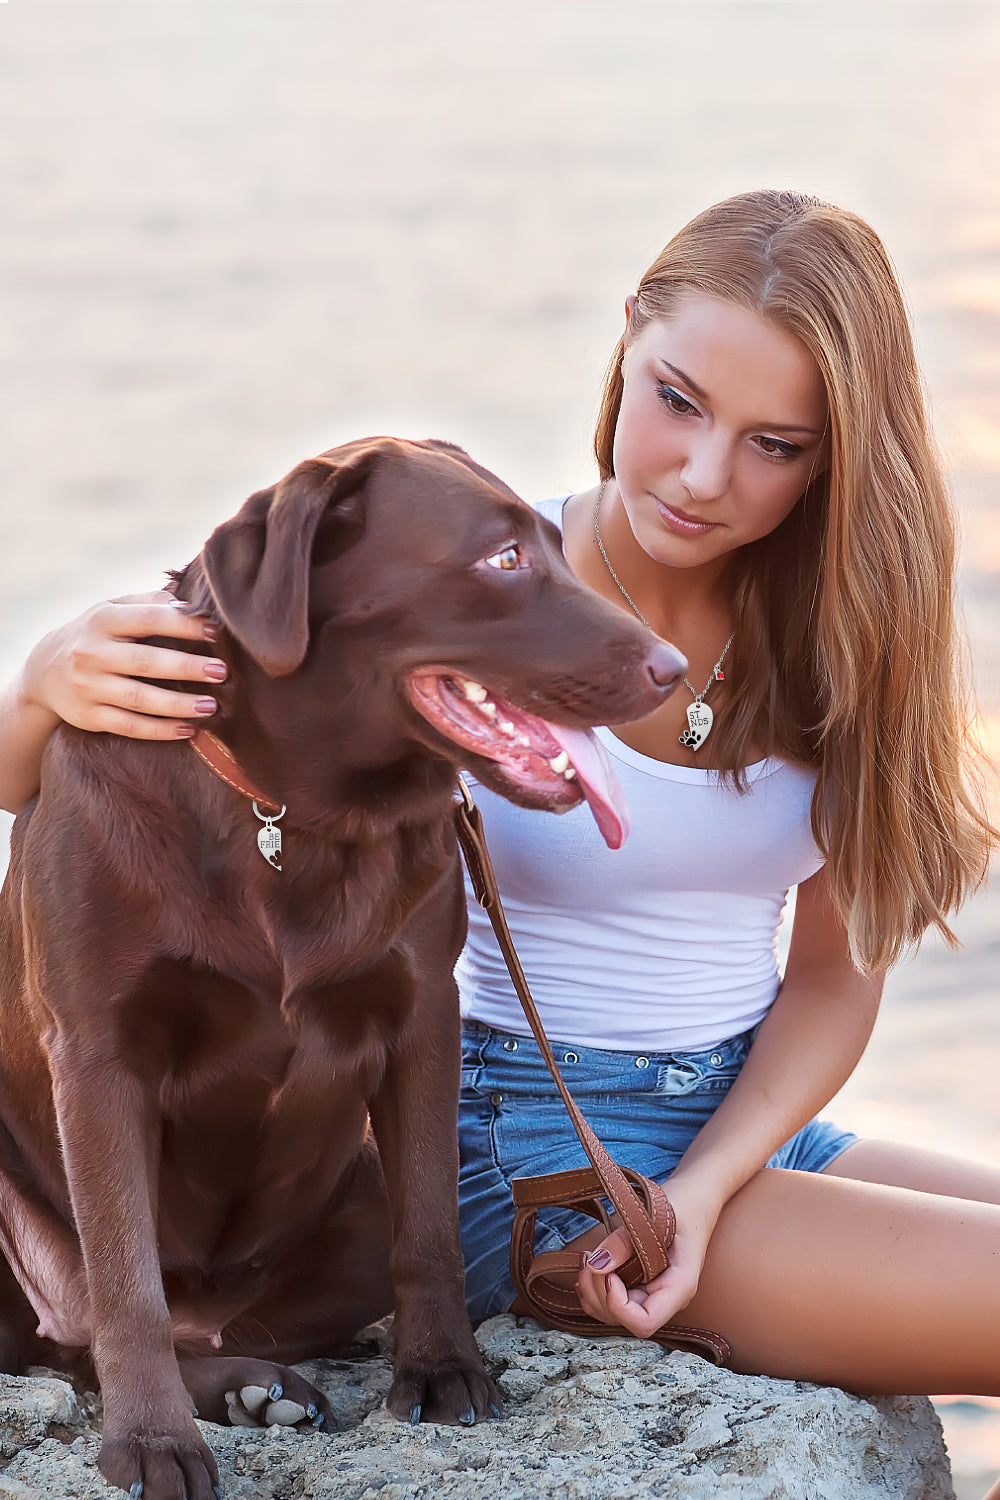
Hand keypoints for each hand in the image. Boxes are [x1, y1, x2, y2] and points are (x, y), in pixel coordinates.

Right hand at [23, 591, 226, 739]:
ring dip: (178, 704)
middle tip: (221, 671)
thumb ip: (148, 603)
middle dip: (186, 667)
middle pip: (145, 662)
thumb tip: (191, 605)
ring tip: (211, 706)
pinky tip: (187, 729)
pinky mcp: (88, 716)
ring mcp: (88, 687)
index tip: (214, 632)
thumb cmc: (96, 635)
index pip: (148, 619)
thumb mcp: (112, 610)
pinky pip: (129, 726)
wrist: (43, 671)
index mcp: (102, 620)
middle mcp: (92, 653)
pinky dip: (159, 730)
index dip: (183, 624)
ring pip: (139, 699)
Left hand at [575, 1175, 720, 1338]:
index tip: (609, 1273)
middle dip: (598, 1292)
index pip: (644, 1323)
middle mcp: (665, 1299)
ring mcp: (652, 1295)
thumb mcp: (655, 1216)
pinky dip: (593, 1288)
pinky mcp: (639, 1287)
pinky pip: (611, 1302)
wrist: (694, 1199)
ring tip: (588, 1257)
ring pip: (612, 1314)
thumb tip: (595, 1264)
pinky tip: (590, 1266)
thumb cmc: (682, 1206)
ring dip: (592, 1290)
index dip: (618, 1305)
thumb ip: (624, 1241)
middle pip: (623, 1320)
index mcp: (679, 1287)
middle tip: (590, 1258)